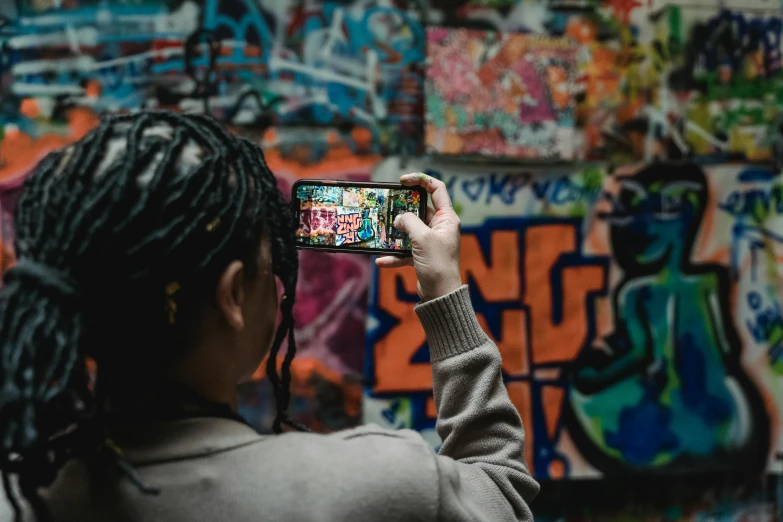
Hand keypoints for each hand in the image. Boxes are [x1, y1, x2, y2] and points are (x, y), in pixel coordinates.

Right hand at [376, 173, 461, 301]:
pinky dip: (393, 255)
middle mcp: (439, 227)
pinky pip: (404, 250)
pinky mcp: (422, 256)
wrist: (440, 295)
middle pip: (419, 209)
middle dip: (401, 209)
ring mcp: (430, 242)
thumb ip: (409, 222)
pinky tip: (381, 261)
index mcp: (447, 218)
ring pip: (409, 230)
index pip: (437, 189)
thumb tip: (398, 219)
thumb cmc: (437, 264)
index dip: (421, 180)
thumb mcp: (422, 238)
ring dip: (395, 232)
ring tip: (381, 232)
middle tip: (386, 207)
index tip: (403, 181)